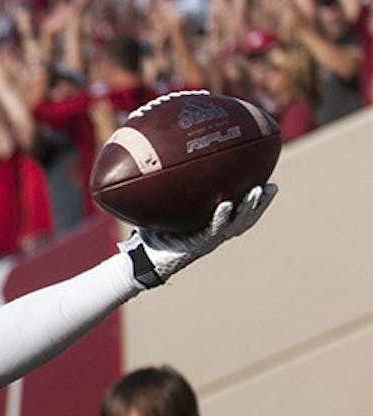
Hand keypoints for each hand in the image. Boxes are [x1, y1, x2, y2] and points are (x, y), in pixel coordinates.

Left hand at [119, 183, 277, 287]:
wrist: (143, 258)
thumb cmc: (154, 231)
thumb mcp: (164, 207)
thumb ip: (170, 186)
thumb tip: (165, 157)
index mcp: (213, 223)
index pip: (241, 210)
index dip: (256, 199)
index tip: (269, 181)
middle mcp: (215, 231)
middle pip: (246, 217)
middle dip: (261, 203)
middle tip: (273, 186)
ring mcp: (208, 239)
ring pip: (236, 224)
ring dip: (249, 209)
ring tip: (257, 191)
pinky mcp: (198, 245)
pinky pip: (212, 230)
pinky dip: (221, 218)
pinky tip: (226, 205)